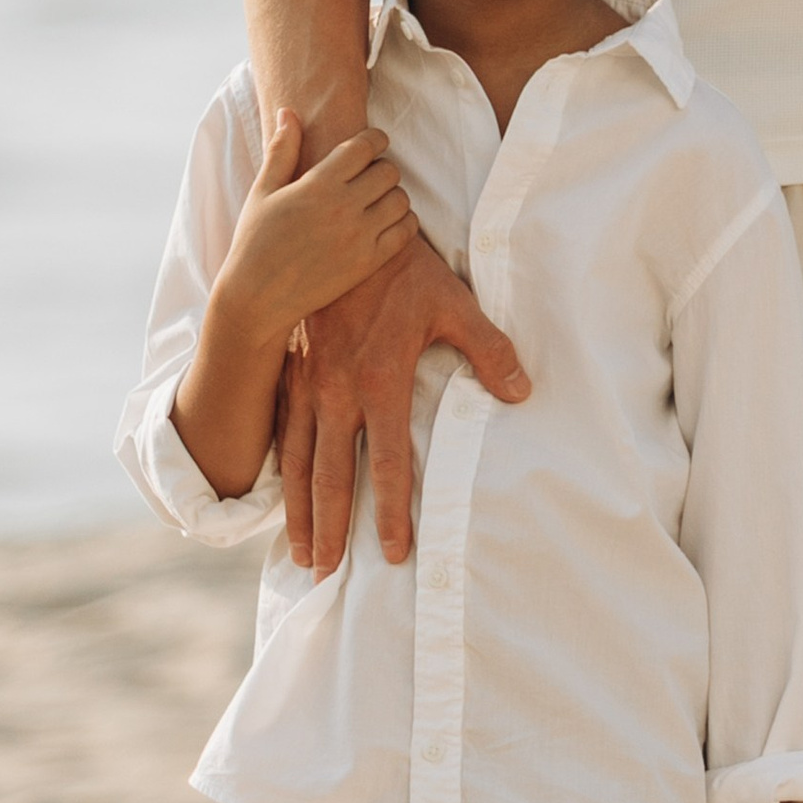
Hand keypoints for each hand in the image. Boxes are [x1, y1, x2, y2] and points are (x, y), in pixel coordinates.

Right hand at [212, 110, 417, 352]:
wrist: (257, 299)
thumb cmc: (255, 242)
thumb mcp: (263, 192)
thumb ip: (282, 150)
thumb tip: (289, 112)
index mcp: (318, 185)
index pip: (365, 146)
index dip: (374, 139)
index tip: (372, 143)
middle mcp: (343, 207)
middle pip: (389, 170)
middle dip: (381, 168)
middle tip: (368, 176)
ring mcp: (359, 236)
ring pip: (401, 199)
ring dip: (393, 195)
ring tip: (376, 200)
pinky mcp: (368, 263)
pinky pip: (406, 231)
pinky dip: (403, 222)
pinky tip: (386, 223)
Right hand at [280, 229, 530, 574]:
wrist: (340, 227)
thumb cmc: (404, 269)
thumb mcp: (455, 303)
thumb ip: (489, 351)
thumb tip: (521, 394)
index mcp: (379, 381)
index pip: (385, 464)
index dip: (389, 512)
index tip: (394, 552)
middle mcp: (337, 390)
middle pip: (330, 476)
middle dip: (331, 529)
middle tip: (327, 575)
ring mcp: (309, 382)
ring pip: (298, 461)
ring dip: (300, 511)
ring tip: (302, 554)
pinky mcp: (293, 371)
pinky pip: (282, 430)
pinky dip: (280, 470)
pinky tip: (280, 499)